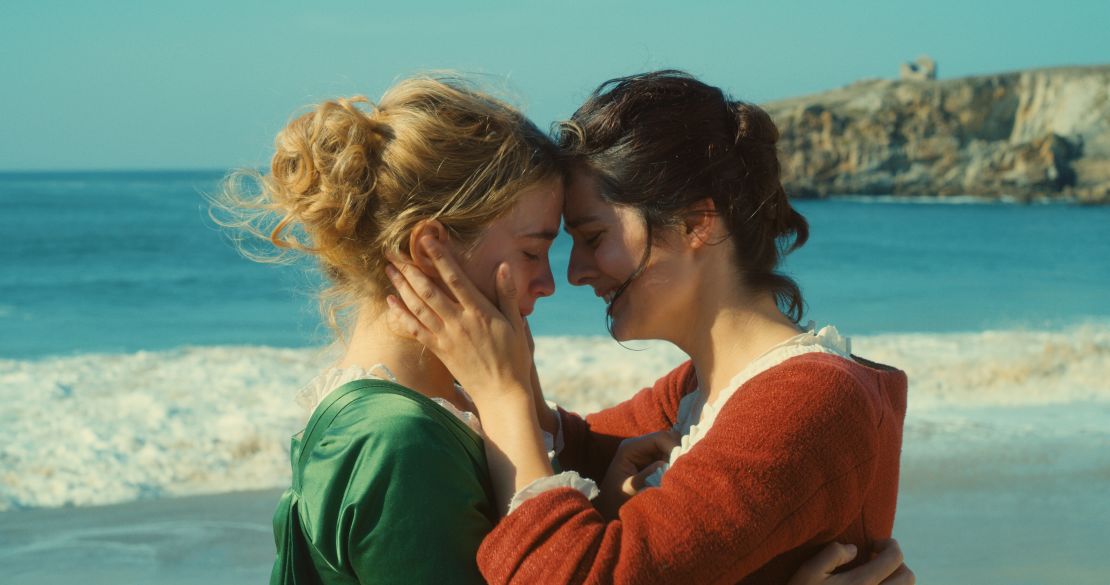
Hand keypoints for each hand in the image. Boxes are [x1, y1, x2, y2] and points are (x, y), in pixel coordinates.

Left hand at [385, 236, 533, 409]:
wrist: (501, 392)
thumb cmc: (513, 357)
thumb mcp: (517, 324)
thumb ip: (508, 295)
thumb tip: (503, 267)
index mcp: (479, 312)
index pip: (455, 278)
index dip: (440, 258)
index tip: (427, 240)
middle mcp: (459, 322)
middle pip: (429, 290)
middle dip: (410, 269)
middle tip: (394, 251)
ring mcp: (446, 337)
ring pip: (418, 307)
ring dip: (401, 286)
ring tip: (389, 269)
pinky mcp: (439, 350)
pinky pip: (415, 329)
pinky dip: (401, 314)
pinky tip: (390, 301)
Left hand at [596, 430, 679, 518]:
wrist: (608, 509)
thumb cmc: (616, 500)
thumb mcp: (630, 489)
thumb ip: (646, 475)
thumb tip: (665, 463)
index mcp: (630, 447)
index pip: (660, 438)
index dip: (674, 446)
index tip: (682, 464)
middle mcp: (639, 446)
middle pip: (667, 440)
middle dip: (678, 452)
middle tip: (683, 469)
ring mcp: (646, 453)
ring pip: (671, 448)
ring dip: (678, 459)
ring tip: (680, 474)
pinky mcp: (652, 462)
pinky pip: (669, 458)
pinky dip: (675, 464)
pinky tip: (676, 476)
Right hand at [787, 539, 913, 584]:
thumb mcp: (809, 572)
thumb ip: (832, 554)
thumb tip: (854, 549)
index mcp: (861, 584)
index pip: (894, 558)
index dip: (889, 544)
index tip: (872, 545)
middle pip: (908, 577)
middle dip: (897, 563)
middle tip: (876, 560)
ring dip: (896, 580)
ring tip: (876, 577)